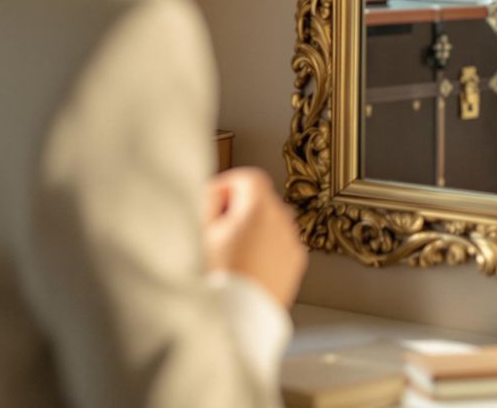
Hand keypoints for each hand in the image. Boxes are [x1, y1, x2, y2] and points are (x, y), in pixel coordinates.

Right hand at [203, 167, 306, 309]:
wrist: (238, 320)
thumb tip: (216, 191)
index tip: (214, 198)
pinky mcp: (295, 264)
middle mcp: (282, 221)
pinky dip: (265, 247)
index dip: (228, 183)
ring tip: (229, 252)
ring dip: (253, 228)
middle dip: (239, 208)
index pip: (249, 177)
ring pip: (271, 223)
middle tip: (216, 228)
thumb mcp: (201, 230)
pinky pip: (279, 245)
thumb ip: (209, 199)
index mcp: (259, 208)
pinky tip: (245, 266)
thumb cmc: (217, 277)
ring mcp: (292, 243)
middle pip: (261, 199)